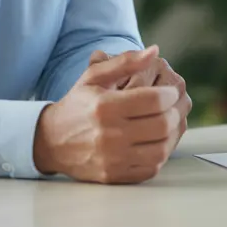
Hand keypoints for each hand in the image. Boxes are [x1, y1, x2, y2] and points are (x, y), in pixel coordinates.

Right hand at [33, 46, 185, 182]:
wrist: (51, 141)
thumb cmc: (78, 105)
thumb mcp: (95, 77)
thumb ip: (126, 62)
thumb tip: (155, 50)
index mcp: (105, 107)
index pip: (154, 100)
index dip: (169, 94)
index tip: (169, 92)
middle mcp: (109, 135)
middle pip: (162, 125)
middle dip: (174, 113)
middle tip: (172, 107)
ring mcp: (112, 159)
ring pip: (161, 149)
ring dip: (171, 135)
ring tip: (167, 124)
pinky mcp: (114, 176)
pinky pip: (151, 168)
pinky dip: (160, 155)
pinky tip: (155, 142)